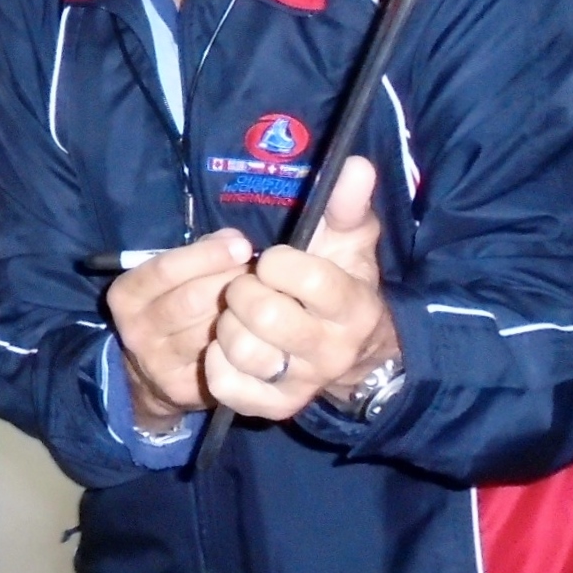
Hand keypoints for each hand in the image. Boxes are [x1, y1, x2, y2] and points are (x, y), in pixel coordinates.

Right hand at [105, 230, 252, 428]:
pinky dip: (245, 340)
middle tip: (259, 274)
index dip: (207, 255)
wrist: (152, 373)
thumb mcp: (172, 276)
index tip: (242, 246)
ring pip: (210, 330)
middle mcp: (136, 330)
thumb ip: (199, 253)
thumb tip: (233, 240)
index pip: (165, 270)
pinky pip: (223, 359)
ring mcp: (158, 362)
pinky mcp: (182, 388)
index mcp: (126, 296)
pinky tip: (259, 329)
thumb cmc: (170, 308)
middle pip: (191, 300)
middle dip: (231, 282)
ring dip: (243, 312)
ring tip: (263, 298)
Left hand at [204, 157, 398, 420]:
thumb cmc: (340, 284)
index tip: (272, 261)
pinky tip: (224, 347)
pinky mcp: (275, 407)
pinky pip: (228, 386)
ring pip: (242, 350)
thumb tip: (355, 165)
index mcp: (353, 306)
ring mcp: (303, 382)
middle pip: (265, 314)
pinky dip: (217, 364)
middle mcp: (332, 350)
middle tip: (245, 287)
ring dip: (226, 326)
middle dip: (243, 291)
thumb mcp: (349, 243)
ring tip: (235, 317)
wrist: (352, 353)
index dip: (278, 263)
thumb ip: (347, 206)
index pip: (308, 278)